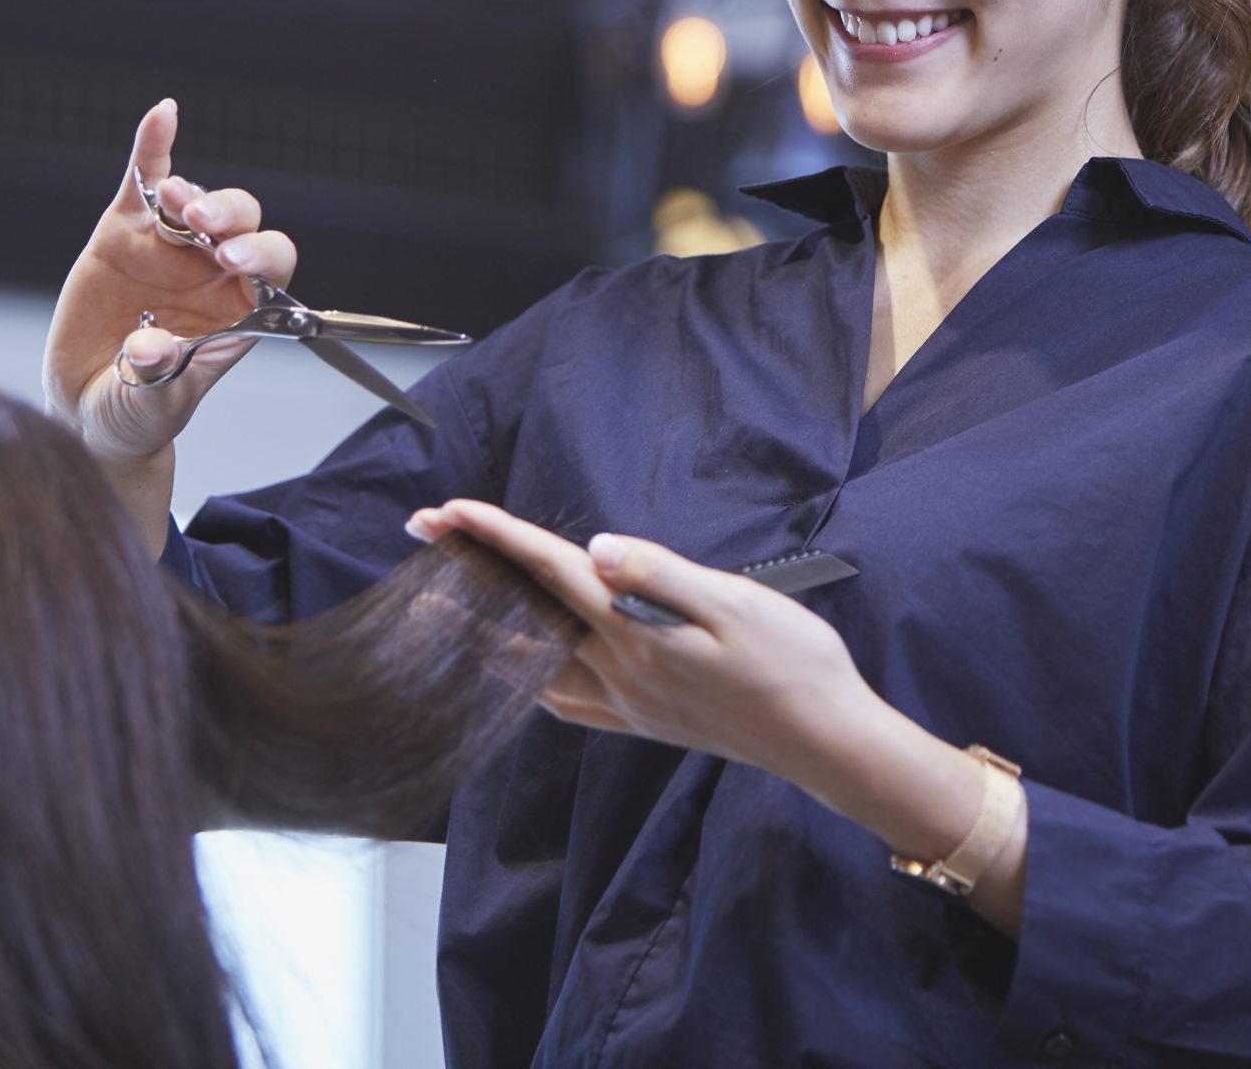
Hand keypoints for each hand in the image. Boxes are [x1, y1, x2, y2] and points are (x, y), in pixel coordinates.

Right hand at [43, 100, 301, 473]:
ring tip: (173, 200)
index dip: (260, 256)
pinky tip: (162, 116)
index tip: (233, 261)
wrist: (86, 408)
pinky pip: (143, 182)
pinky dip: (152, 148)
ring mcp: (170, 248)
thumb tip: (150, 349)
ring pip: (197, 202)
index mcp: (239, 310)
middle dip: (231, 218)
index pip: (271, 269)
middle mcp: (212, 272)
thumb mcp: (147, 408)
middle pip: (242, 225)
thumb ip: (154, 382)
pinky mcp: (125, 232)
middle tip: (204, 228)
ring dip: (193, 194)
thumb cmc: (135, 412)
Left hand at [408, 501, 878, 787]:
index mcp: (639, 632)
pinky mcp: (647, 721)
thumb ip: (661, 573)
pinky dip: (532, 678)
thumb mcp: (737, 603)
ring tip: (449, 595)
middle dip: (472, 570)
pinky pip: (569, 703)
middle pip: (529, 615)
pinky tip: (525, 671)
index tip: (448, 509)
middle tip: (423, 532)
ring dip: (487, 623)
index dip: (499, 536)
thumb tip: (595, 548)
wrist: (827, 740)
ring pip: (535, 663)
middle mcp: (622, 672)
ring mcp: (630, 703)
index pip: (554, 573)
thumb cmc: (795, 665)